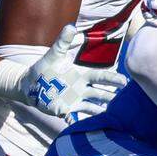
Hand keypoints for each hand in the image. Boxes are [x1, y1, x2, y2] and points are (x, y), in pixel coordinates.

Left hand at [2, 26, 128, 119]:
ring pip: (94, 106)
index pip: (102, 77)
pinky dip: (85, 122)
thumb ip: (63, 42)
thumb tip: (70, 26)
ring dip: (104, 110)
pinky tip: (94, 128)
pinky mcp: (67, 109)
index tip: (124, 82)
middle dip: (113, 97)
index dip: (113, 80)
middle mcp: (83, 88)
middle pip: (101, 93)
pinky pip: (79, 116)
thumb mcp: (53, 54)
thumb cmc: (43, 68)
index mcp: (82, 75)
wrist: (30, 84)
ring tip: (115, 115)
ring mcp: (76, 100)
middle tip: (126, 102)